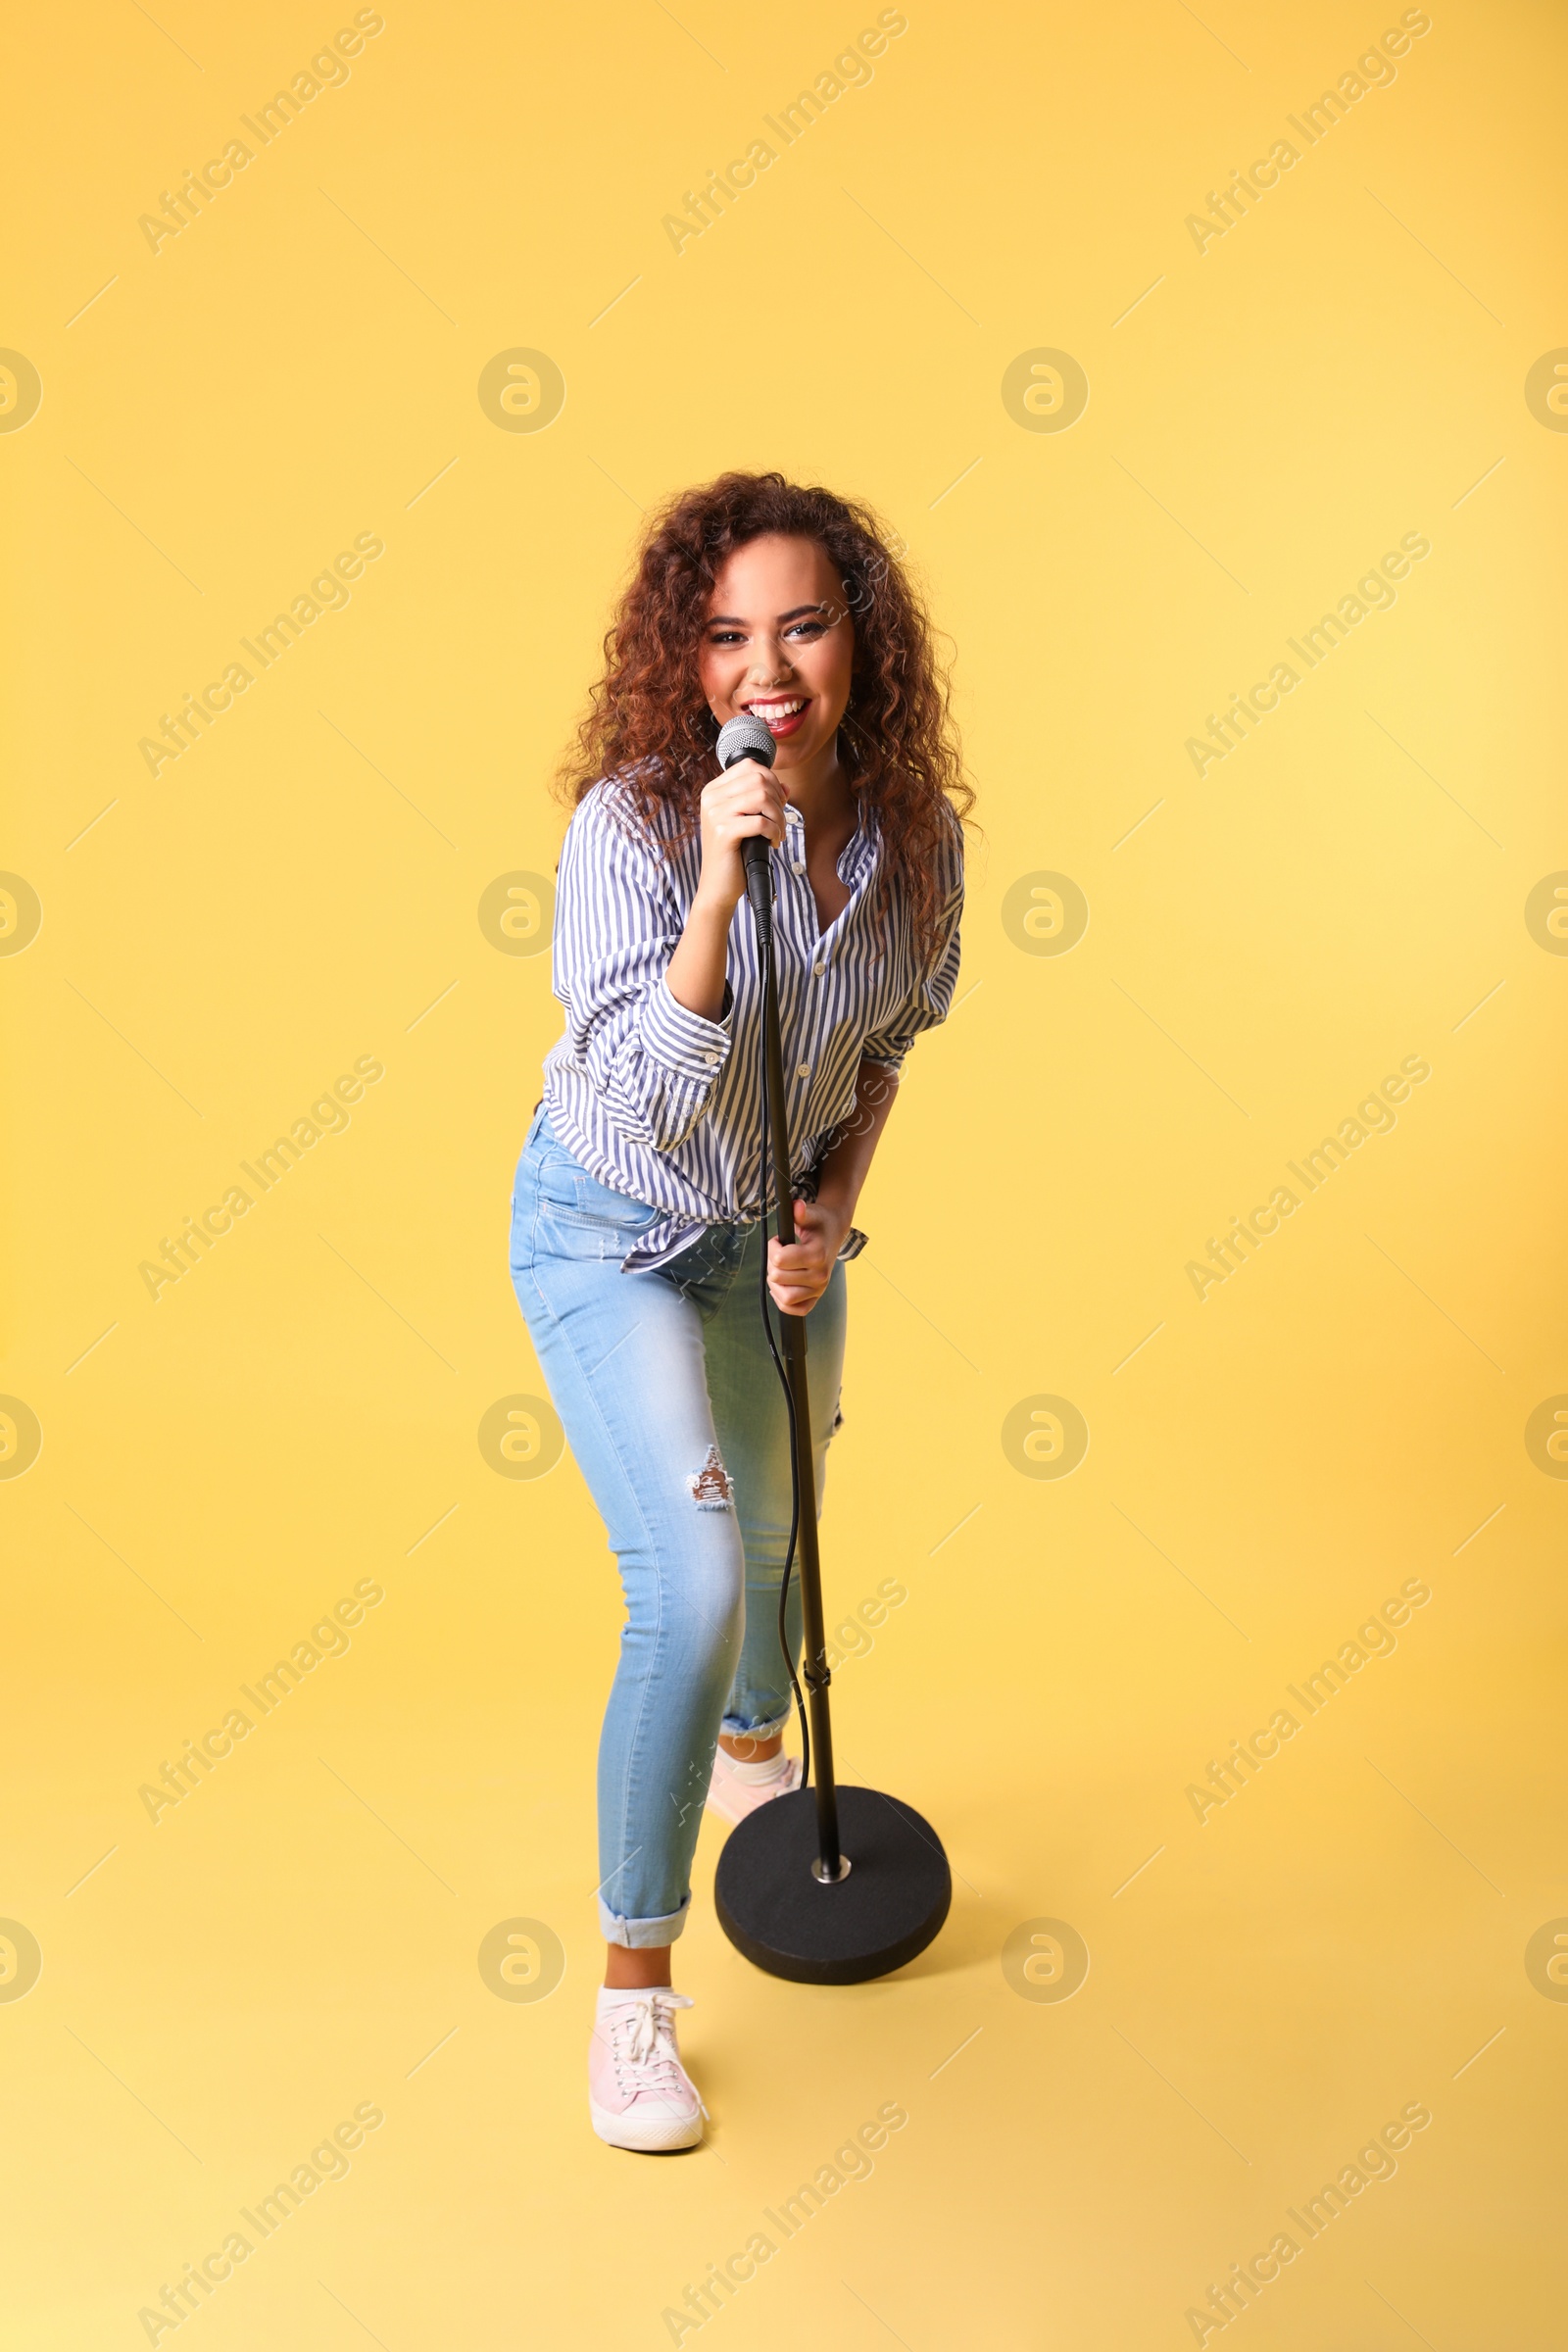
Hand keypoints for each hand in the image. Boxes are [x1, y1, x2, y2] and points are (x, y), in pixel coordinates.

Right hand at [695, 758, 786, 912]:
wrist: (718, 886)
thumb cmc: (733, 853)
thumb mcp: (746, 821)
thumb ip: (761, 800)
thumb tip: (785, 787)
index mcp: (714, 790)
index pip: (749, 766)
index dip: (772, 781)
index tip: (778, 803)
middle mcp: (711, 798)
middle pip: (759, 779)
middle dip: (778, 800)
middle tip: (780, 822)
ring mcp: (715, 814)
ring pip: (761, 797)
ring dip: (779, 816)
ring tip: (778, 833)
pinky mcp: (723, 832)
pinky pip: (761, 821)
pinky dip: (774, 831)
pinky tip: (772, 842)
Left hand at [768, 1196, 852, 1316]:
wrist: (833, 1233)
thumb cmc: (819, 1224)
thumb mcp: (811, 1214)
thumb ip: (802, 1212)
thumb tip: (797, 1206)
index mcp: (817, 1255)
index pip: (779, 1259)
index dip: (773, 1247)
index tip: (779, 1240)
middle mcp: (820, 1276)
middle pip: (776, 1277)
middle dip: (772, 1263)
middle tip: (780, 1253)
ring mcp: (819, 1289)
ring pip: (783, 1297)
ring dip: (775, 1283)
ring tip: (781, 1268)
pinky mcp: (815, 1298)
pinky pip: (794, 1310)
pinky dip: (783, 1300)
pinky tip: (783, 1285)